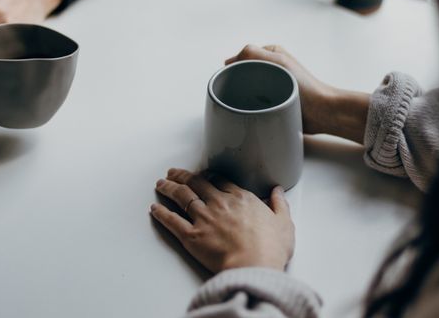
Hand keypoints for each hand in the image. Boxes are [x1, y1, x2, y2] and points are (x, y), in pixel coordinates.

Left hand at [151, 168, 294, 272]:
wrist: (254, 266)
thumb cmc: (270, 248)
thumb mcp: (284, 223)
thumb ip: (280, 205)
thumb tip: (278, 192)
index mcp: (241, 198)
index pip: (219, 181)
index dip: (207, 176)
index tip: (202, 174)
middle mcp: (219, 203)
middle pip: (196, 183)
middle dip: (183, 176)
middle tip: (173, 172)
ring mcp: (204, 218)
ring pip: (182, 197)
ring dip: (169, 188)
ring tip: (161, 183)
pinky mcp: (191, 236)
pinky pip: (172, 221)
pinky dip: (161, 213)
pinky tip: (154, 208)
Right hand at [226, 45, 370, 143]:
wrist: (322, 112)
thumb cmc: (304, 86)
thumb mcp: (278, 61)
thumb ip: (253, 53)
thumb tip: (230, 61)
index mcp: (271, 54)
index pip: (242, 57)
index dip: (233, 68)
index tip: (229, 80)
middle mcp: (271, 68)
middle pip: (243, 74)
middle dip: (237, 84)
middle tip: (235, 95)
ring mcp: (272, 86)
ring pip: (247, 90)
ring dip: (243, 97)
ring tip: (244, 105)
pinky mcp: (273, 102)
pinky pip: (254, 103)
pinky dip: (250, 107)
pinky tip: (250, 113)